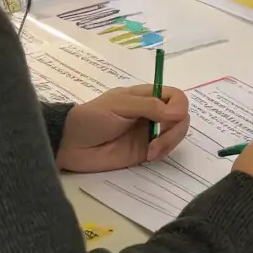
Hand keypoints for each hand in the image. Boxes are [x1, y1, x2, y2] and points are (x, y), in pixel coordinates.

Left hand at [56, 85, 189, 171]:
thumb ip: (149, 106)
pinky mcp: (145, 152)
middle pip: (181, 117)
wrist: (71, 144)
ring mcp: (149, 133)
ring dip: (170, 142)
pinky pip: (165, 151)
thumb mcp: (120, 104)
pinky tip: (149, 156)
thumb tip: (180, 112)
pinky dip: (164, 153)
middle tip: (158, 140)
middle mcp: (152, 113)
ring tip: (151, 151)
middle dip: (175, 129)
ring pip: (176, 134)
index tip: (170, 118)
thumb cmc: (92, 118)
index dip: (179, 106)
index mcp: (146, 96)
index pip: (176, 97)